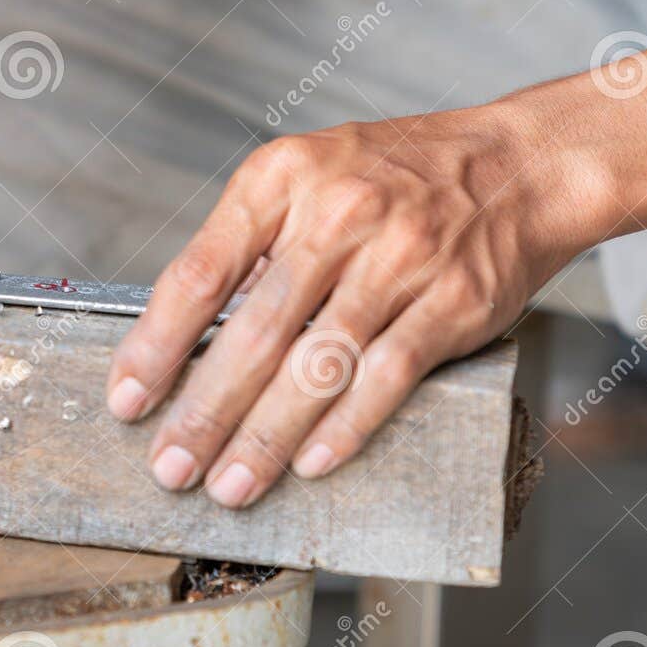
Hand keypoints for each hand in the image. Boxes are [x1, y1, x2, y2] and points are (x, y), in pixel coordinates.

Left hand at [105, 97, 589, 508]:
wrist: (520, 162)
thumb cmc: (395, 174)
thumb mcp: (305, 177)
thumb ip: (249, 248)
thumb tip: (185, 336)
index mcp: (279, 179)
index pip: (198, 274)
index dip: (155, 345)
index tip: (126, 400)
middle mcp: (336, 213)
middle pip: (253, 332)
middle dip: (204, 411)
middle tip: (170, 465)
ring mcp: (399, 257)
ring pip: (317, 365)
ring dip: (266, 436)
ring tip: (230, 483)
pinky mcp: (453, 300)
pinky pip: (387, 376)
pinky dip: (345, 427)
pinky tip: (310, 464)